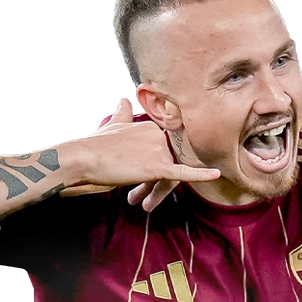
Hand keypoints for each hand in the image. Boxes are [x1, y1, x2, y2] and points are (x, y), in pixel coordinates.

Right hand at [59, 99, 219, 210]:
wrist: (85, 158)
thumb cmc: (97, 145)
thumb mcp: (113, 125)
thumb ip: (124, 114)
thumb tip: (124, 101)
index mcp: (151, 126)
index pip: (166, 144)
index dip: (162, 156)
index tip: (151, 164)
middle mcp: (158, 135)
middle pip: (169, 159)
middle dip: (159, 174)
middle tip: (139, 185)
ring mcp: (159, 150)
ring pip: (169, 170)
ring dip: (159, 188)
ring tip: (140, 199)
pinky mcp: (158, 167)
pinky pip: (183, 172)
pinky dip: (200, 173)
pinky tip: (216, 174)